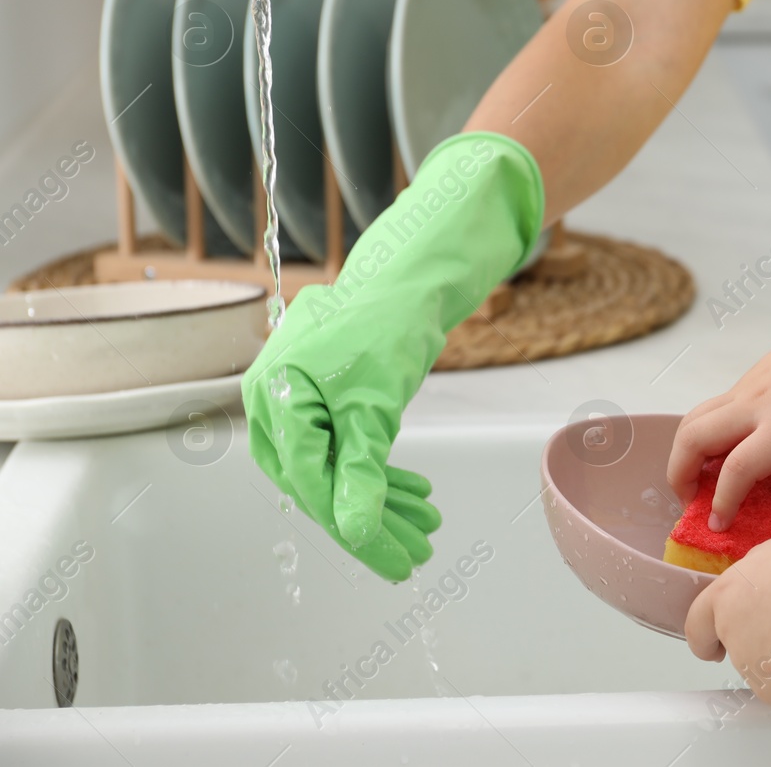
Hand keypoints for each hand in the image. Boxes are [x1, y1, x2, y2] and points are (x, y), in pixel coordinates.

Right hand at [242, 133, 544, 580]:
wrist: (404, 279)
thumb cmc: (385, 326)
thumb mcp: (376, 405)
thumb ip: (362, 469)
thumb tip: (355, 531)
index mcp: (275, 400)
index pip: (313, 484)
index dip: (356, 530)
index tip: (397, 562)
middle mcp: (272, 403)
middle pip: (320, 482)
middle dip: (373, 519)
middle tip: (418, 552)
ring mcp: (293, 401)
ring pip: (334, 468)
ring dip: (380, 499)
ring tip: (427, 526)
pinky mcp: (317, 399)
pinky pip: (342, 448)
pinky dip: (377, 471)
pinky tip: (412, 492)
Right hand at [668, 297, 770, 529]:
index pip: (736, 469)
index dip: (722, 502)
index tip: (719, 525)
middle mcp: (757, 403)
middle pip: (693, 437)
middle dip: (679, 475)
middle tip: (693, 503)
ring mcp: (749, 385)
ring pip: (694, 416)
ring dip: (685, 450)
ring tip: (700, 478)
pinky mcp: (751, 375)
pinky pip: (714, 406)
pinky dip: (705, 432)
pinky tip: (728, 449)